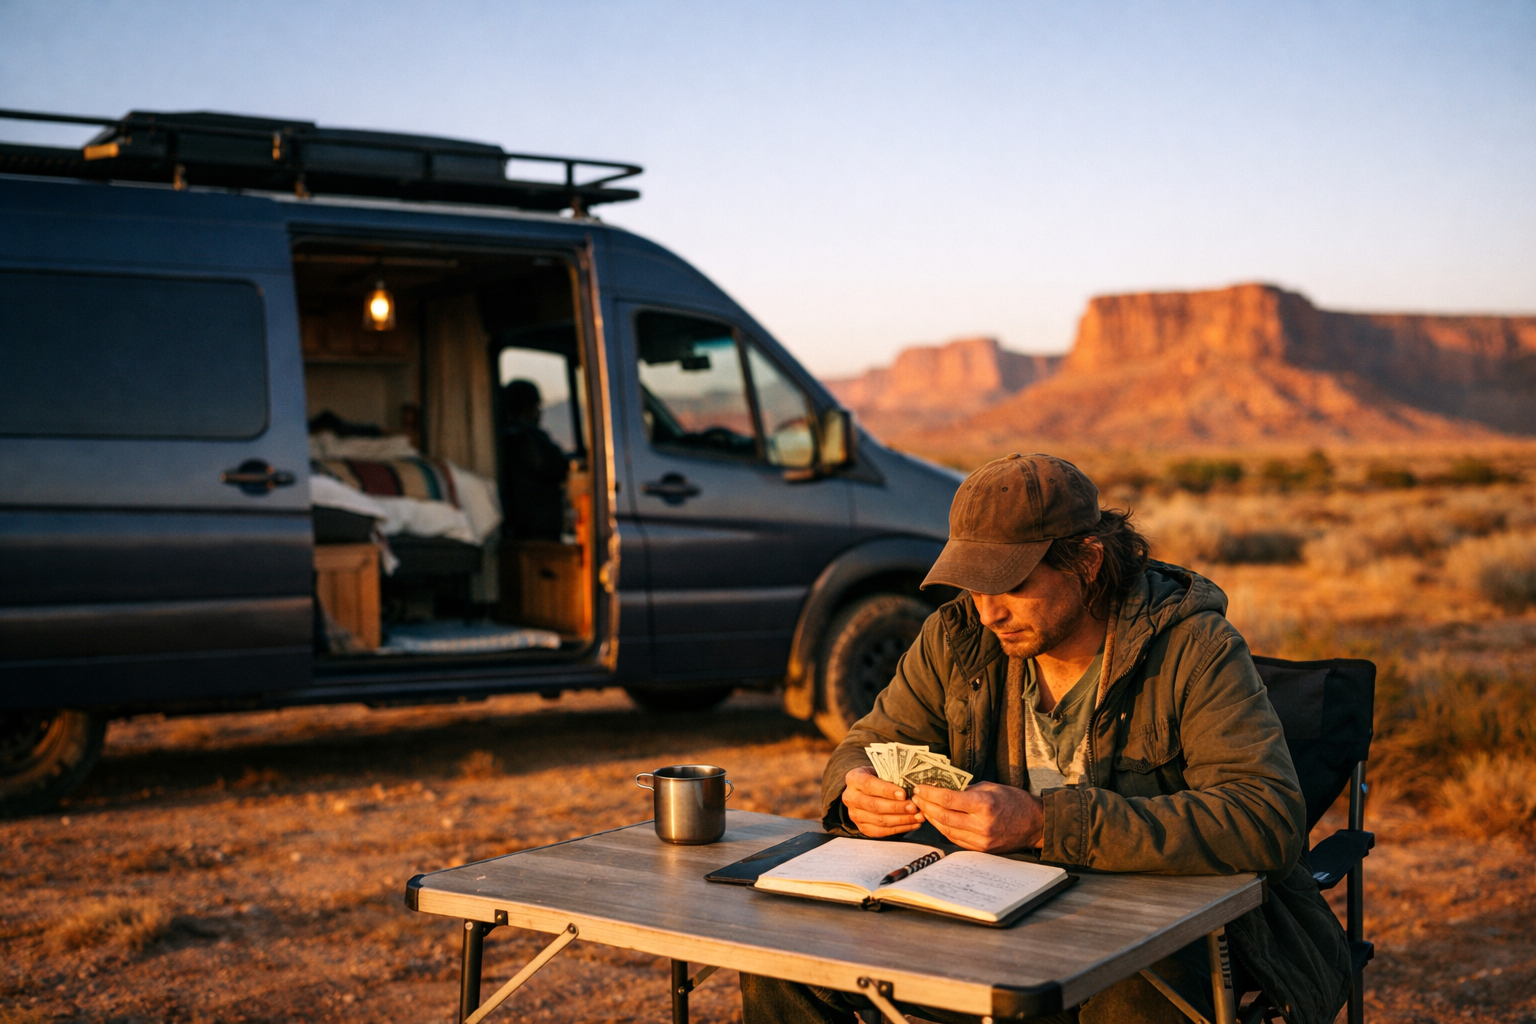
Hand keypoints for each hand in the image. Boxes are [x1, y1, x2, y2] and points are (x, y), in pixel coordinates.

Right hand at [841, 766, 921, 836]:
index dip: (887, 790)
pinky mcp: (862, 828)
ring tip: (918, 816)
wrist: (866, 790)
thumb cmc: (878, 777)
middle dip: (897, 807)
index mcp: (854, 779)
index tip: (904, 794)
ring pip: (880, 820)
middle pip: (874, 805)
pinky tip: (913, 824)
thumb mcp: (881, 770)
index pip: (869, 785)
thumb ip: (892, 776)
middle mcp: (850, 797)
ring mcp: (855, 815)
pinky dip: (900, 828)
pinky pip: (882, 831)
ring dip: (902, 820)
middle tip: (914, 807)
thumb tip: (913, 786)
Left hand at [910, 782, 1043, 853]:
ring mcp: (981, 840)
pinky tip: (937, 820)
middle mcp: (981, 825)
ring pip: (946, 830)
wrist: (1035, 824)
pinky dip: (943, 829)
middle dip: (925, 806)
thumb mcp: (990, 787)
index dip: (929, 793)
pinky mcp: (981, 850)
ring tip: (922, 808)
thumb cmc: (1014, 801)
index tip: (919, 787)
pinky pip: (955, 839)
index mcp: (984, 805)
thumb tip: (942, 789)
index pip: (948, 799)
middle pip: (943, 816)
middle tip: (915, 797)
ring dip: (932, 818)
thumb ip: (966, 790)